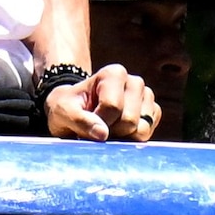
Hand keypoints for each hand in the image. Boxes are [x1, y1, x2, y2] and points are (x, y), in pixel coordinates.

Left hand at [46, 62, 165, 142]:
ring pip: (141, 130)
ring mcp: (146, 97)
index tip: (85, 124)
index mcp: (113, 74)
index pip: (113, 107)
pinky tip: (119, 133)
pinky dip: (132, 140)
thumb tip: (102, 134)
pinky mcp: (153, 113)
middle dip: (111, 132)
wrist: (74, 112)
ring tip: (107, 130)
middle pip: (129, 121)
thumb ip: (79, 121)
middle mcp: (134, 82)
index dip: (98, 123)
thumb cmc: (68, 108)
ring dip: (122, 138)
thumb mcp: (62, 112)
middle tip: (96, 129)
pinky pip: (148, 134)